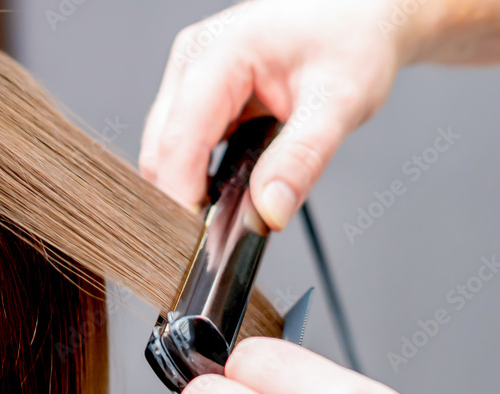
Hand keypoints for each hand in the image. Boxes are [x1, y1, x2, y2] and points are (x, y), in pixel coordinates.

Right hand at [139, 0, 405, 229]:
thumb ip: (302, 159)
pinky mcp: (194, 90)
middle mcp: (193, 59)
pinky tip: (225, 184)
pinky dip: (196, 170)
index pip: (178, 141)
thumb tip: (269, 211)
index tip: (201, 242)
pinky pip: (178, 142)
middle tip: (220, 236)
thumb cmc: (353, 39)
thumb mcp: (340, 102)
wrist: (362, 14)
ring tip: (228, 207)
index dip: (182, 196)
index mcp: (219, 52)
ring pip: (163, 149)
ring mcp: (188, 74)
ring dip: (188, 183)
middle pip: (161, 149)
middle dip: (182, 196)